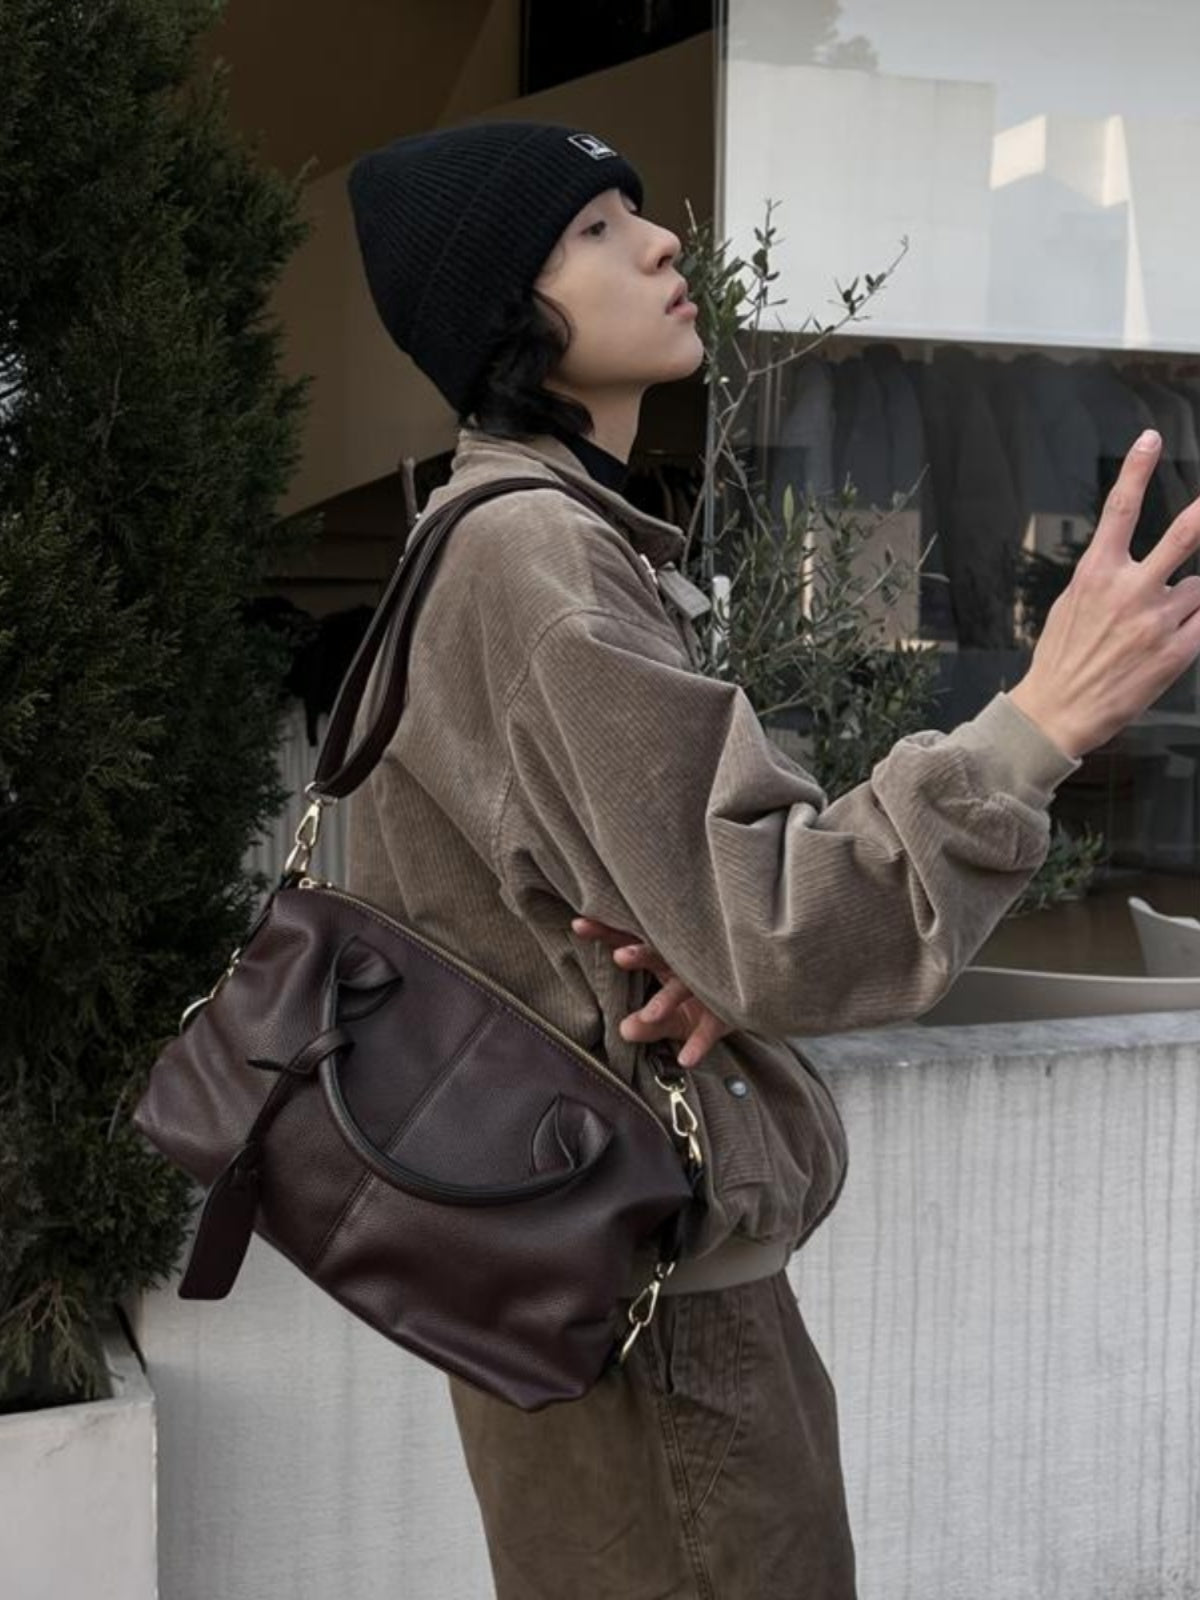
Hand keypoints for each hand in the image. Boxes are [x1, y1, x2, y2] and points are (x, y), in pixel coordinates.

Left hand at [570, 916, 733, 1067]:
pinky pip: (713, 1026)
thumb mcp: (671, 1017)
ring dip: (667, 999)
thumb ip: (648, 1024)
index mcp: (665, 959)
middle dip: (640, 954)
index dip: (607, 933)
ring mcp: (707, 985)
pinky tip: (686, 1059)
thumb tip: (624, 1030)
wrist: (751, 1005)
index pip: (631, 941)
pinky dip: (700, 1042)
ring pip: (685, 986)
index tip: (579, 924)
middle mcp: (685, 966)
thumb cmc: (702, 1004)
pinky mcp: (727, 1010)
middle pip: (659, 953)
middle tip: (619, 956)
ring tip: (650, 1015)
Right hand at [1009, 429, 1199, 759]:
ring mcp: (1157, 620)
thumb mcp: (1072, 605)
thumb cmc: (1061, 660)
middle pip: (1184, 535)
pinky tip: (1187, 627)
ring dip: (1192, 599)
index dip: (1136, 470)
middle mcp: (1130, 590)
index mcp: (1097, 574)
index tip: (1149, 439)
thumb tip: (1126, 561)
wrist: (1058, 712)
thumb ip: (1105, 578)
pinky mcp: (1176, 652)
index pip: (1120, 509)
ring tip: (1164, 620)